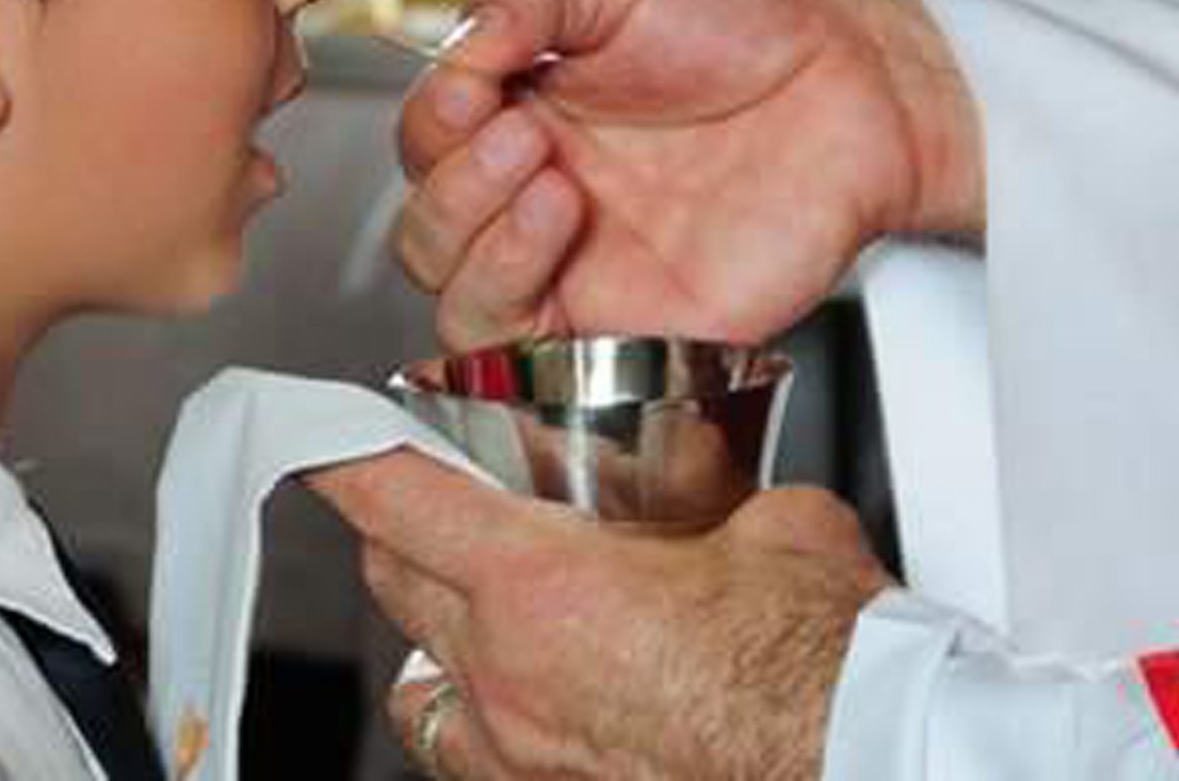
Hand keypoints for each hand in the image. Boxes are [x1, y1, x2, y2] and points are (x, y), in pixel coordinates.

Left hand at [314, 453, 890, 780]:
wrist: (854, 754)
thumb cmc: (818, 662)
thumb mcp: (769, 522)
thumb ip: (719, 491)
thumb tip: (726, 490)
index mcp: (543, 585)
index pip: (390, 497)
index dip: (345, 454)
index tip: (325, 430)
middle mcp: (508, 671)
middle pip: (390, 575)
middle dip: (402, 524)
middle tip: (441, 493)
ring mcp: (517, 748)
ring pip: (417, 665)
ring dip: (429, 618)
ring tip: (471, 594)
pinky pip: (458, 744)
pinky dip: (461, 708)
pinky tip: (500, 691)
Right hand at [398, 0, 981, 351]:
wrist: (861, 81)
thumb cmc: (755, 24)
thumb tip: (457, 35)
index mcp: (524, 114)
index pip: (427, 143)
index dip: (433, 118)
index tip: (474, 80)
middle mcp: (541, 198)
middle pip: (426, 235)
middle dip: (454, 187)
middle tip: (523, 130)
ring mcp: (586, 271)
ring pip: (463, 307)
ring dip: (480, 245)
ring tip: (551, 181)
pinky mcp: (635, 330)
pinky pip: (542, 365)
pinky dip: (525, 310)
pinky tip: (564, 230)